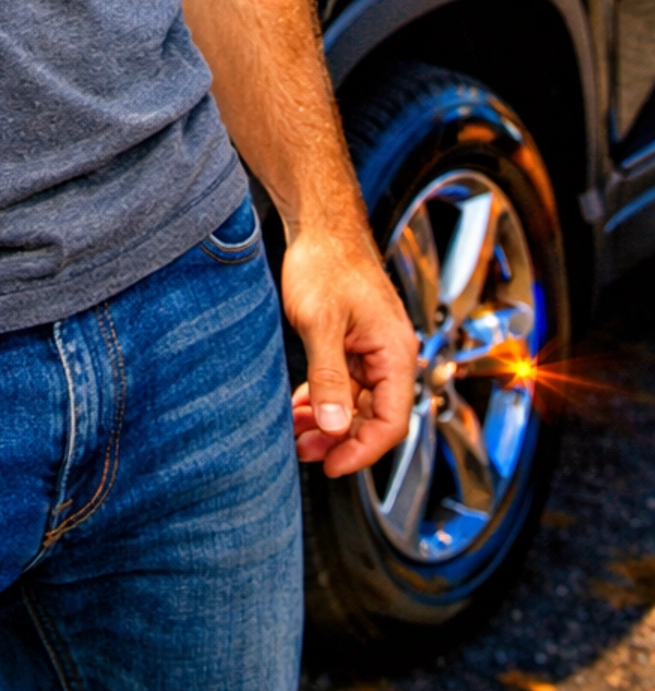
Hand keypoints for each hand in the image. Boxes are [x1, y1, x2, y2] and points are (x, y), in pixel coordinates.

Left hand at [281, 224, 417, 477]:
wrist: (319, 225)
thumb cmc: (325, 263)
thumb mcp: (321, 323)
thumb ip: (329, 377)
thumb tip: (335, 428)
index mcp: (395, 353)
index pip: (390, 423)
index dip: (361, 451)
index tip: (329, 465)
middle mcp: (390, 355)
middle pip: (374, 418)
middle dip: (340, 440)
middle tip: (303, 451)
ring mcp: (372, 349)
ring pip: (357, 404)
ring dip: (329, 422)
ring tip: (296, 432)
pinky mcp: (354, 342)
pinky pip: (345, 384)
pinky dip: (325, 399)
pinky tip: (299, 406)